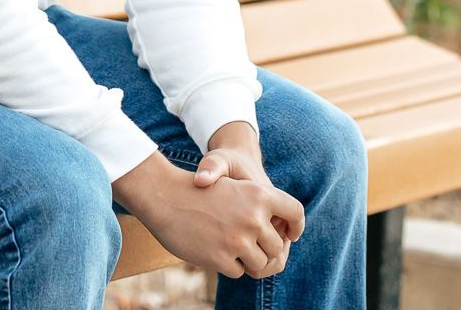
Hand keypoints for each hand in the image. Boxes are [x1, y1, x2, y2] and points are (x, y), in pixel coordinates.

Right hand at [113, 145, 301, 280]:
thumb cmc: (200, 193)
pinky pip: (238, 272)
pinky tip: (212, 248)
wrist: (165, 196)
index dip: (296, 226)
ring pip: (260, 264)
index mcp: (259, 193)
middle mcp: (253, 217)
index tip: (289, 234)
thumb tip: (282, 245)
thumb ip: (260, 210)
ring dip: (246, 260)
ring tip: (227, 244)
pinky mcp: (222, 258)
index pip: (295, 212)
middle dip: (263, 249)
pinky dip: (228, 265)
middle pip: (277, 248)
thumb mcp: (235, 188)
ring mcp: (238, 239)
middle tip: (244, 241)